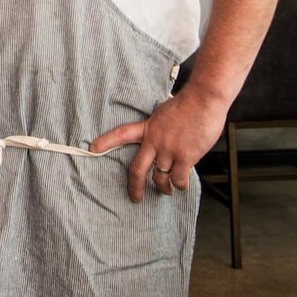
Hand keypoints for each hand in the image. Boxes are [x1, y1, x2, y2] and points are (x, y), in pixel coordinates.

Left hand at [89, 85, 226, 202]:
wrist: (204, 99)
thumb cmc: (189, 103)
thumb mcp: (164, 112)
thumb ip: (160, 127)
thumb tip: (163, 136)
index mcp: (148, 127)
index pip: (121, 134)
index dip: (106, 142)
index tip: (92, 149)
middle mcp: (155, 141)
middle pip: (137, 169)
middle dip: (135, 186)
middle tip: (135, 197)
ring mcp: (169, 150)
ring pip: (160, 178)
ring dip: (164, 188)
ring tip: (167, 190)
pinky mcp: (185, 157)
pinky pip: (179, 179)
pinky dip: (181, 186)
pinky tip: (182, 186)